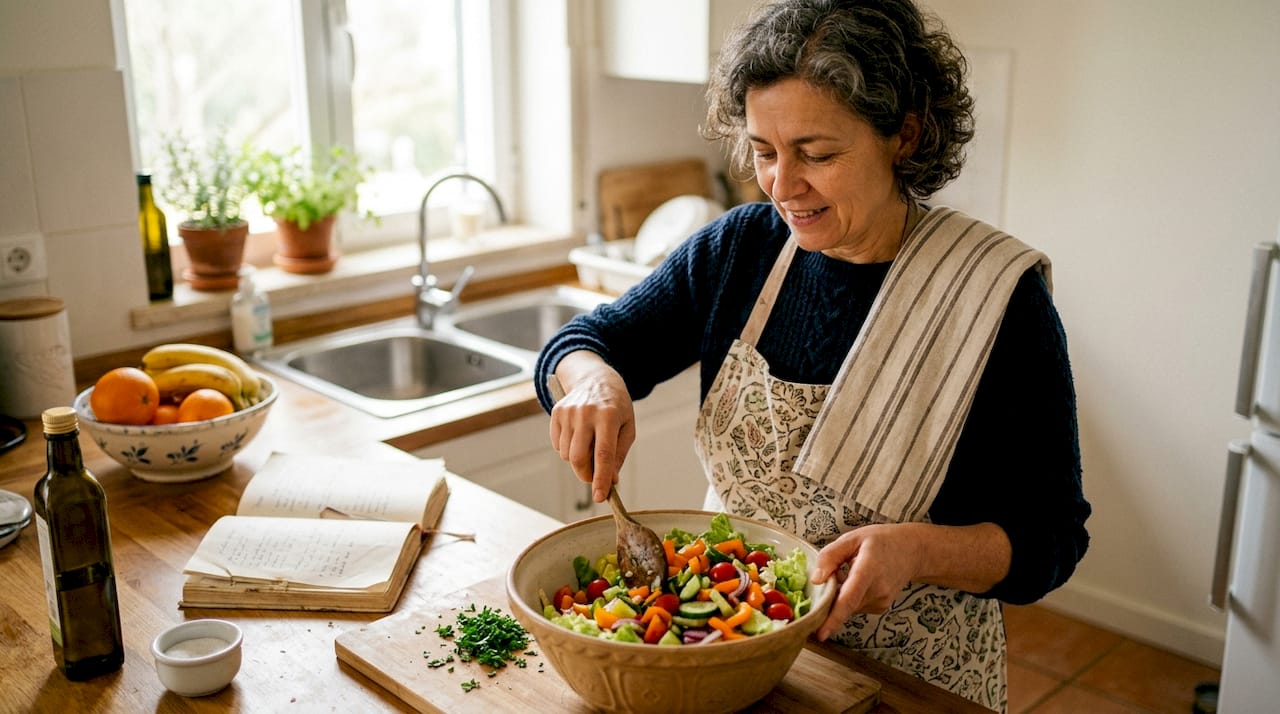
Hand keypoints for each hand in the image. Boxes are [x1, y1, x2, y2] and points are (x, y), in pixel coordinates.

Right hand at [548, 357, 635, 501]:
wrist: (596, 379)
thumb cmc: (616, 406)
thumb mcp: (627, 427)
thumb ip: (619, 455)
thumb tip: (611, 481)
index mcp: (608, 416)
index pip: (603, 455)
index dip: (601, 479)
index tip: (600, 497)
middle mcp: (585, 413)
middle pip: (579, 458)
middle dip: (586, 475)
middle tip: (594, 479)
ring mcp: (568, 412)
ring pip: (566, 455)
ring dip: (578, 461)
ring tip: (589, 446)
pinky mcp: (556, 413)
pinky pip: (557, 445)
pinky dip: (567, 450)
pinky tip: (578, 437)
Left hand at [809, 523, 921, 640]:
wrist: (912, 551)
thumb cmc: (881, 541)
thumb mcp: (852, 538)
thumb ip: (830, 556)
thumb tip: (815, 579)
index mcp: (869, 569)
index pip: (849, 598)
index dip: (834, 618)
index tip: (821, 633)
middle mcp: (877, 590)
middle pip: (845, 606)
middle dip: (828, 601)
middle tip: (826, 581)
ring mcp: (881, 601)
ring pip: (848, 607)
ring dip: (839, 597)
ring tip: (847, 573)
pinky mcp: (880, 607)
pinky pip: (855, 607)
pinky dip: (848, 598)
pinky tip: (856, 582)